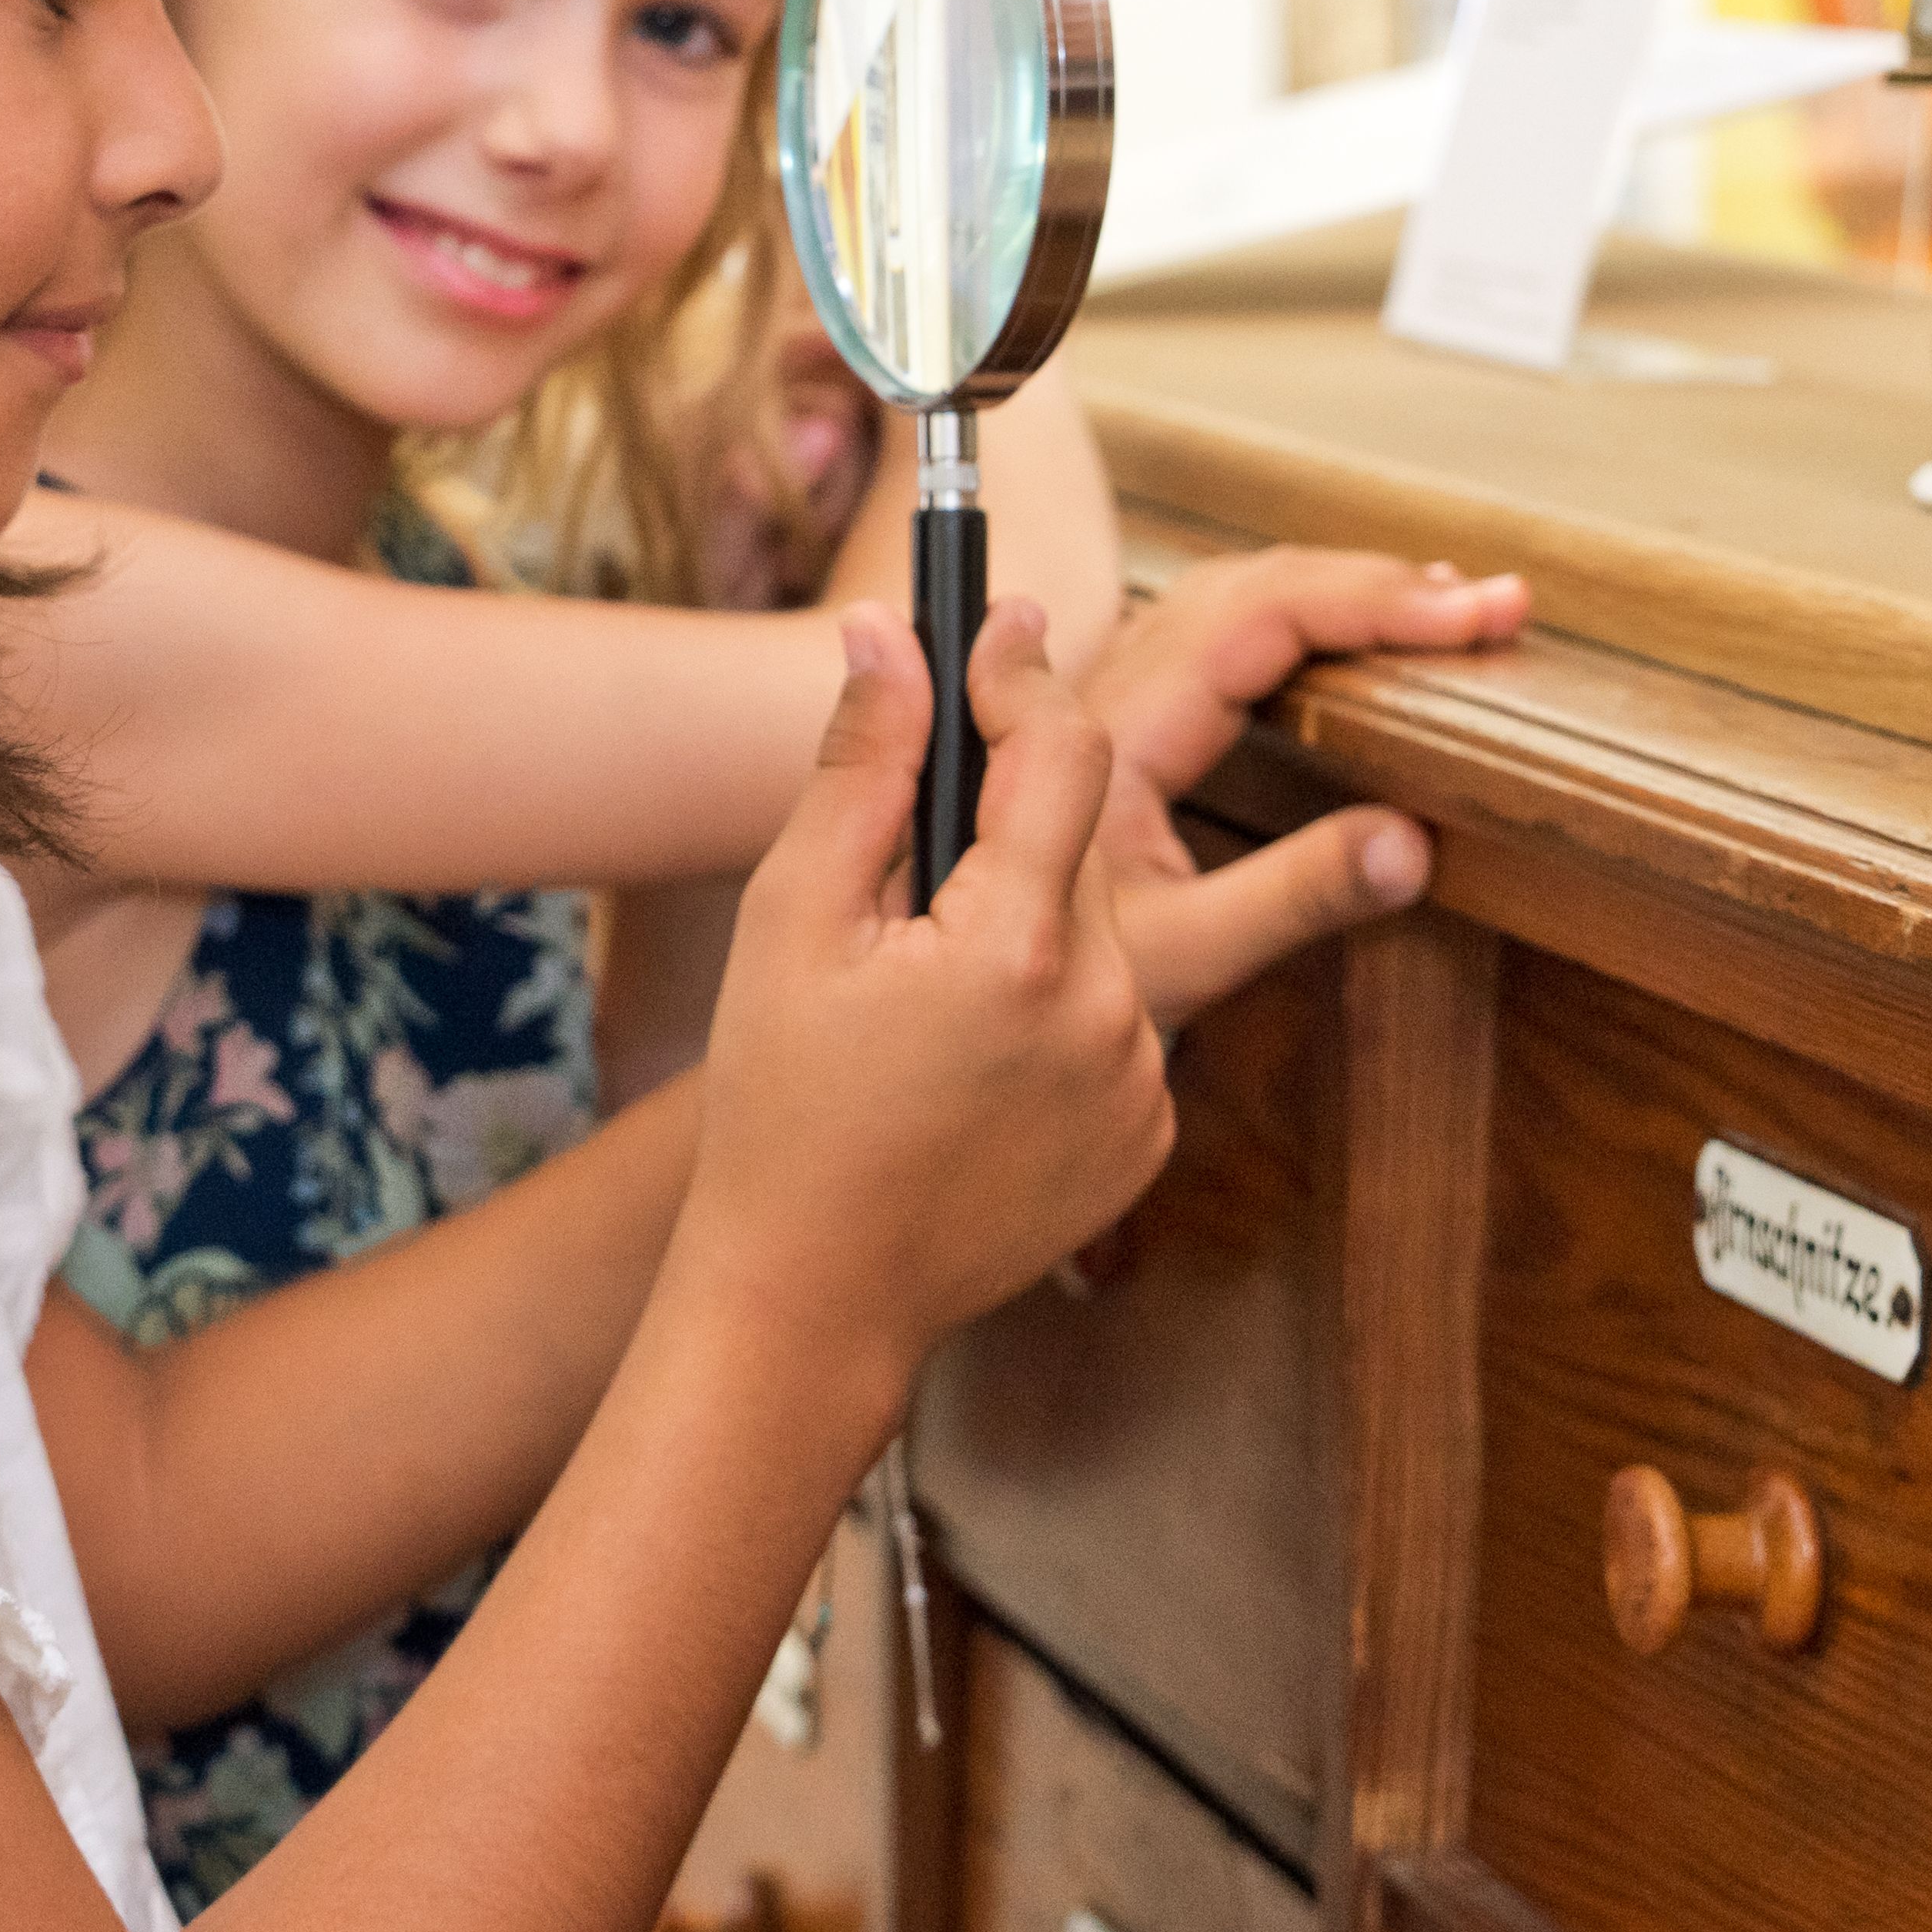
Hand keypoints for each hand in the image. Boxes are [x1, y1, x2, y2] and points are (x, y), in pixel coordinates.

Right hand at [675, 603, 1170, 1381]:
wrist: (814, 1302)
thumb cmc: (781, 1111)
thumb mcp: (791, 920)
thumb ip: (856, 768)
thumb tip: (892, 636)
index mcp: (1017, 948)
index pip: (1062, 750)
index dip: (1023, 676)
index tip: (998, 629)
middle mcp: (1111, 1013)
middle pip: (1084, 842)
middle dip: (1010, 820)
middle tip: (916, 853)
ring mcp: (1142, 1085)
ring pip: (1104, 934)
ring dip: (1033, 916)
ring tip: (928, 979)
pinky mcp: (1150, 1138)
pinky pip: (1119, 1023)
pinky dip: (1060, 1009)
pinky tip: (971, 1055)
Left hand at [1080, 547, 1526, 1025]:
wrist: (957, 993)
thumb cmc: (1050, 982)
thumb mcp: (1183, 956)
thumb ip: (1295, 898)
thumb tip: (1414, 843)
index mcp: (1124, 731)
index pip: (1261, 618)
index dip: (1372, 601)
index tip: (1471, 612)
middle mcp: (1114, 693)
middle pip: (1254, 588)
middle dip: (1378, 584)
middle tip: (1495, 605)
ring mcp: (1117, 698)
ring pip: (1234, 597)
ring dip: (1341, 589)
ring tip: (1446, 606)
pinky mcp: (1128, 721)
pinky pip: (1219, 632)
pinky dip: (1302, 617)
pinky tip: (1357, 636)